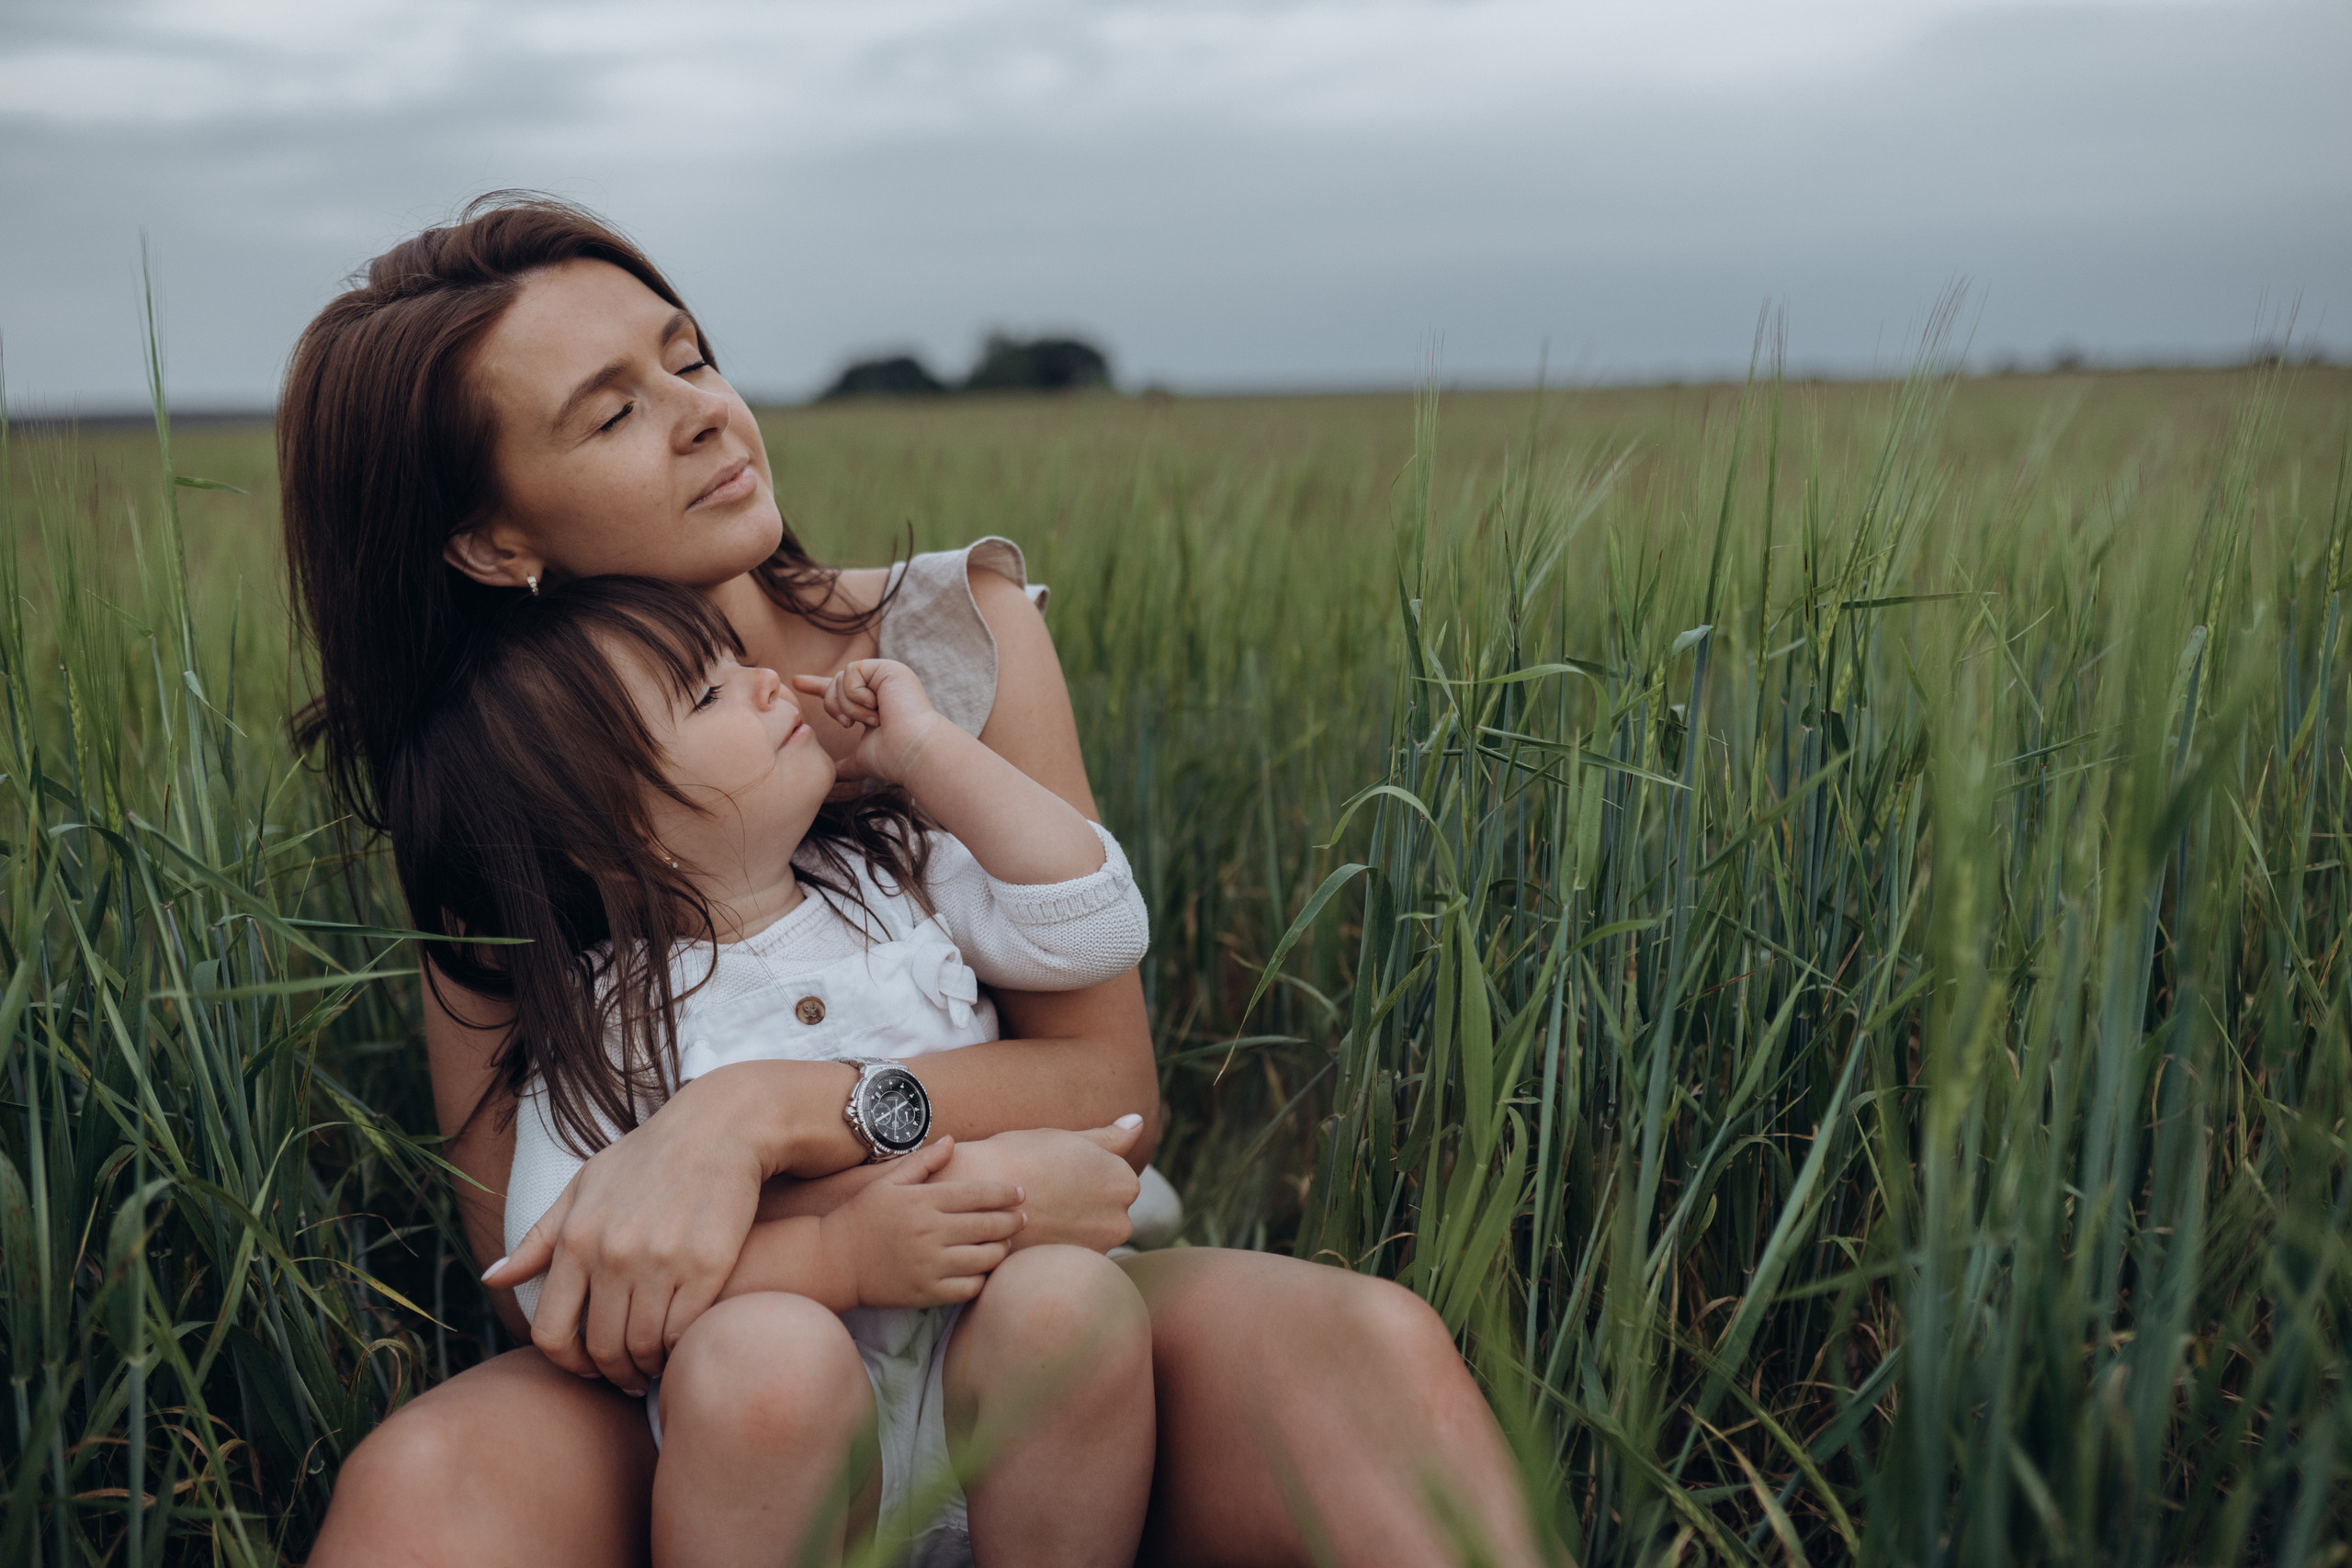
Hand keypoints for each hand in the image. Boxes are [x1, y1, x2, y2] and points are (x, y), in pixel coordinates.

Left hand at [481, 1061, 851, 1393]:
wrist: (719, 1129)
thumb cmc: (647, 1159)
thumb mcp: (582, 1187)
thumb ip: (538, 1239)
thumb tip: (490, 1280)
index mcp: (576, 1239)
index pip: (549, 1332)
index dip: (566, 1363)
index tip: (588, 1366)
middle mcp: (612, 1254)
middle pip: (600, 1348)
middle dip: (612, 1372)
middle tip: (627, 1374)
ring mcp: (660, 1262)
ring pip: (642, 1347)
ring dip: (647, 1365)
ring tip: (655, 1361)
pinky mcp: (706, 1266)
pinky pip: (683, 1332)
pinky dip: (678, 1348)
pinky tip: (682, 1341)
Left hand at [790, 659, 952, 785]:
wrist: (913, 752)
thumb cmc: (893, 759)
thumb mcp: (862, 759)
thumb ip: (846, 764)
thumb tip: (832, 777)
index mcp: (871, 703)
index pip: (840, 690)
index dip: (816, 685)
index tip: (796, 682)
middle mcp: (880, 685)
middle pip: (834, 684)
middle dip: (834, 707)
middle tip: (850, 725)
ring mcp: (885, 674)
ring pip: (841, 679)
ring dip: (849, 705)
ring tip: (873, 719)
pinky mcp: (887, 667)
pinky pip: (852, 672)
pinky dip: (858, 695)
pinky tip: (878, 707)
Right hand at [820, 1138, 1027, 1306]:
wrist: (833, 1261)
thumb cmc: (862, 1216)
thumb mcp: (887, 1181)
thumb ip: (923, 1161)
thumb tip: (951, 1140)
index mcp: (923, 1201)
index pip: (978, 1193)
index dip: (1005, 1193)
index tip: (1020, 1193)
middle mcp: (930, 1232)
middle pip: (988, 1225)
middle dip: (1013, 1220)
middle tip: (1023, 1218)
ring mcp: (929, 1264)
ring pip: (984, 1258)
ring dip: (1002, 1249)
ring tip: (1005, 1243)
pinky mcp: (926, 1292)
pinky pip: (968, 1287)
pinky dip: (982, 1278)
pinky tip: (983, 1269)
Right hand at [936, 1119, 1144, 1252]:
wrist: (975, 1193)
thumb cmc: (1021, 1156)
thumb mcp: (1068, 1138)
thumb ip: (1109, 1137)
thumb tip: (1137, 1121)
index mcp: (1124, 1182)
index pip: (1115, 1180)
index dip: (1083, 1175)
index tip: (1057, 1172)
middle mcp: (1121, 1221)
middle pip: (1107, 1211)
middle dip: (1083, 1204)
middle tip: (1045, 1192)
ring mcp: (1098, 1251)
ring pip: (1089, 1235)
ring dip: (1071, 1227)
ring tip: (1037, 1212)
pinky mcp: (1071, 1271)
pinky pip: (1071, 1256)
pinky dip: (1057, 1246)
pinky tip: (1033, 1233)